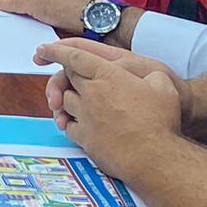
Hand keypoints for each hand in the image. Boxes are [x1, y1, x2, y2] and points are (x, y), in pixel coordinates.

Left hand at [34, 39, 187, 174]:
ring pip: (65, 102)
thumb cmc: (160, 121)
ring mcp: (85, 116)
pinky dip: (71, 123)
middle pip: (68, 78)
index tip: (43, 49)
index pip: (74, 56)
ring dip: (68, 100)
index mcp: (108, 75)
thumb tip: (150, 77)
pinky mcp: (84, 138)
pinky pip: (69, 126)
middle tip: (72, 79)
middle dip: (68, 76)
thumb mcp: (163, 86)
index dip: (56, 51)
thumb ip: (150, 75)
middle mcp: (91, 93)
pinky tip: (81, 125)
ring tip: (81, 104)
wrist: (155, 157)